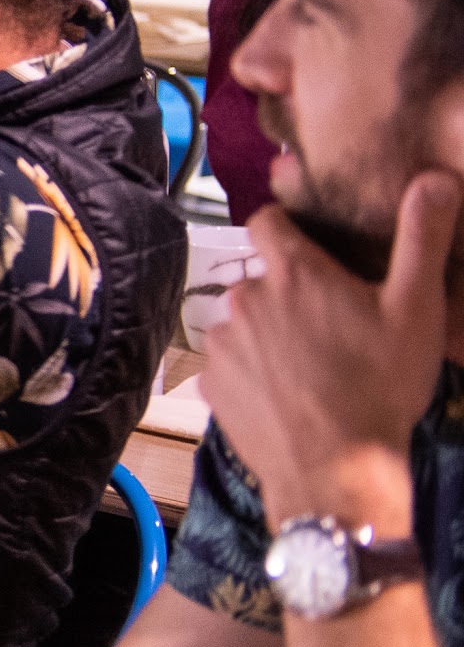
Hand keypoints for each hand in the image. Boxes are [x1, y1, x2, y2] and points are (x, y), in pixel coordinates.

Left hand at [200, 172, 460, 528]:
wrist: (338, 470)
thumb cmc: (382, 384)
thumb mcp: (417, 308)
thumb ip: (422, 237)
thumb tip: (434, 177)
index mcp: (292, 271)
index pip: (267, 221)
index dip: (287, 228)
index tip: (311, 249)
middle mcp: (245, 296)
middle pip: (261, 278)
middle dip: (288, 292)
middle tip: (329, 326)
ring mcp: (223, 342)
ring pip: (244, 323)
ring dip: (268, 334)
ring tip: (310, 367)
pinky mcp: (212, 383)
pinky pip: (230, 365)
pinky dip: (251, 373)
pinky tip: (286, 395)